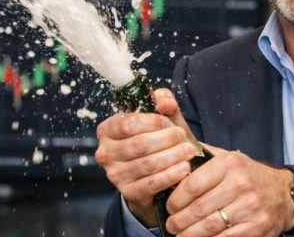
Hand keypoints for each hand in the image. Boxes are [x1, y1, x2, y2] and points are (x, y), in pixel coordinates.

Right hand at [95, 88, 196, 225]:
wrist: (154, 171)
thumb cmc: (156, 137)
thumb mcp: (159, 116)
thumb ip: (163, 101)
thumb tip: (166, 103)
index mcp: (108, 130)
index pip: (128, 123)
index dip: (153, 122)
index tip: (170, 123)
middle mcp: (106, 153)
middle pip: (139, 144)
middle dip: (166, 139)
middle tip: (183, 137)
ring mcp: (115, 175)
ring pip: (147, 164)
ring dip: (172, 156)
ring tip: (188, 151)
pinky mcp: (128, 192)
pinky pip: (152, 184)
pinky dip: (171, 175)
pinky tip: (184, 168)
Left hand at [165, 145, 293, 235]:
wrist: (283, 194)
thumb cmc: (248, 176)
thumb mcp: (229, 158)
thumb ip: (203, 154)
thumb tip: (174, 148)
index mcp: (230, 164)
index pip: (192, 185)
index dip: (176, 199)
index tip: (170, 206)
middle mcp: (241, 184)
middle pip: (198, 208)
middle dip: (178, 220)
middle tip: (171, 224)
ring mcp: (250, 207)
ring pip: (208, 227)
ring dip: (188, 235)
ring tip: (180, 234)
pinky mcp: (256, 228)